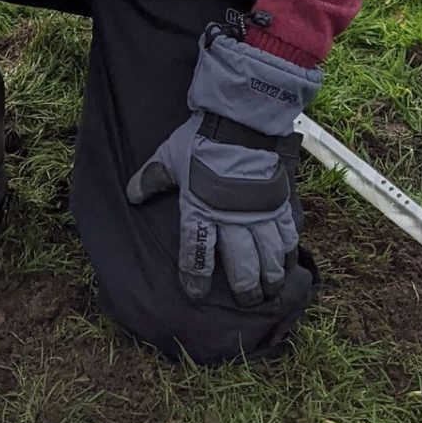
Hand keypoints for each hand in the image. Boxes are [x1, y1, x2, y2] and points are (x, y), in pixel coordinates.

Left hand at [127, 116, 300, 305]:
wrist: (240, 120)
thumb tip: (131, 195)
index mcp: (201, 209)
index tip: (195, 293)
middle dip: (244, 288)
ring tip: (271, 291)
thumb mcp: (169, 157)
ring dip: (270, 276)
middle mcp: (231, 218)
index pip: (197, 252)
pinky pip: (287, 232)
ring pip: (268, 255)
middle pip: (241, 264)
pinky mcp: (278, 201)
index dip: (195, 276)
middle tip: (246, 302)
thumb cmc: (201, 140)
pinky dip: (289, 250)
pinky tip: (289, 262)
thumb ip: (151, 178)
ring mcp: (259, 212)